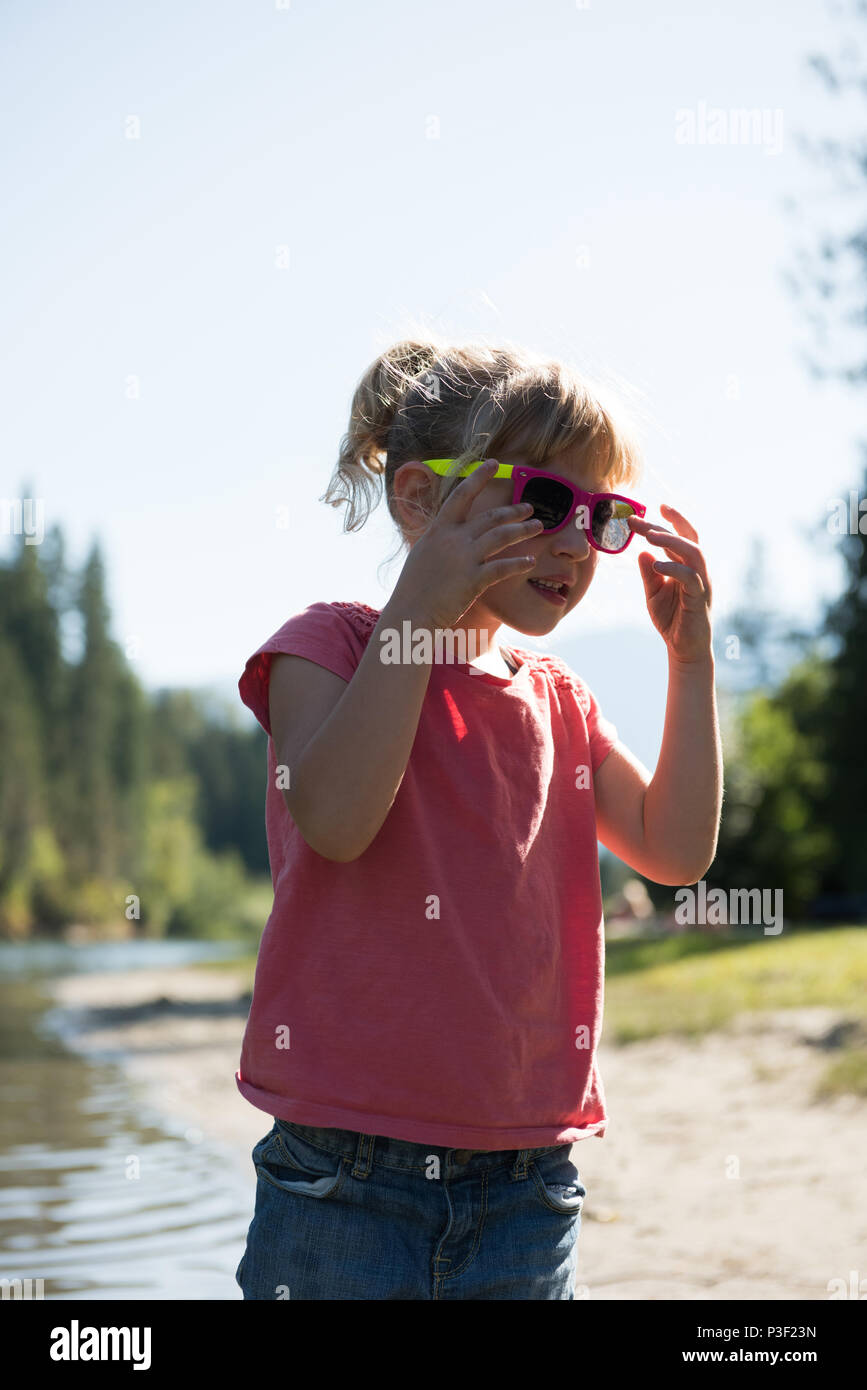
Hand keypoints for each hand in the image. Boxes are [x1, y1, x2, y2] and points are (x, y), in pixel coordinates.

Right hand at [390, 459, 543, 629]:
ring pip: (501, 536)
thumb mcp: (422, 554)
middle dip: (514, 510)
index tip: (495, 463)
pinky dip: (519, 562)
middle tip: (530, 508)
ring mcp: (463, 559)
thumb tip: (450, 529)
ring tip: (538, 526)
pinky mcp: (473, 581)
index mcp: (438, 530)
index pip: (461, 494)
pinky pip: (503, 567)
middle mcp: (452, 540)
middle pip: (491, 517)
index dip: (479, 477)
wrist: (410, 614)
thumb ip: (440, 539)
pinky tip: (531, 561)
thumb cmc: (415, 588)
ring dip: (523, 529)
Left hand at [627, 504, 712, 663]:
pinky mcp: (700, 597)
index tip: (652, 506)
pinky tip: (656, 564)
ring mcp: (701, 582)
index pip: (681, 536)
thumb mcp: (654, 593)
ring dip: (671, 541)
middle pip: (687, 538)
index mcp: (687, 566)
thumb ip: (649, 573)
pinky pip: (690, 577)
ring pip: (693, 552)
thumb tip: (642, 552)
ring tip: (649, 535)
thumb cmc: (671, 619)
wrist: (684, 648)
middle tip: (638, 520)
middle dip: (664, 525)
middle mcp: (698, 570)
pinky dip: (673, 568)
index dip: (669, 521)